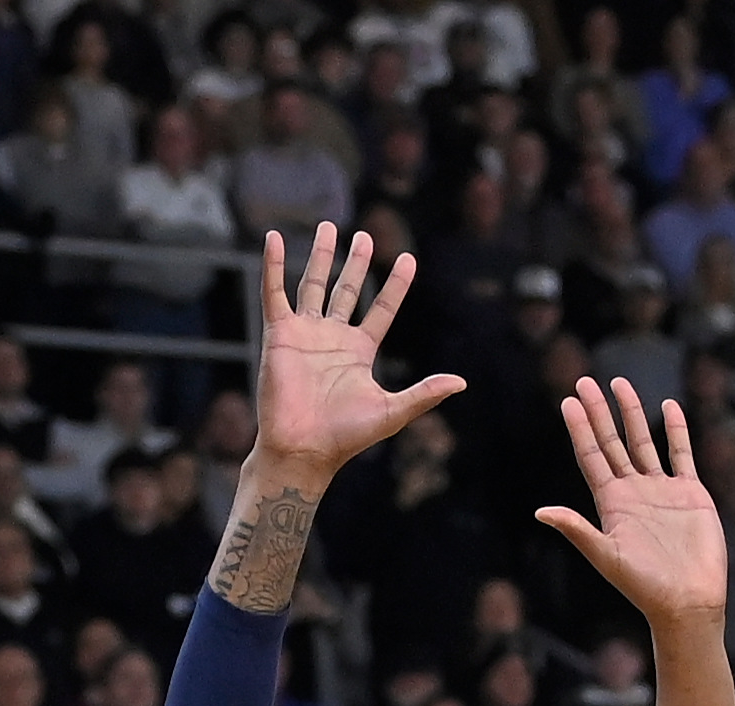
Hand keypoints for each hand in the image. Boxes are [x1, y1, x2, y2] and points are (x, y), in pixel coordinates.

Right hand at [246, 226, 461, 492]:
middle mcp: (333, 337)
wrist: (304, 448)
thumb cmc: (346, 436)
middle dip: (356, 263)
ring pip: (314, 284)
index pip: (382, 309)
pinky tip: (274, 238)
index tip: (409, 259)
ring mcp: (306, 333)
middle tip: (365, 236)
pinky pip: (275, 292)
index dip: (396, 285)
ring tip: (328, 227)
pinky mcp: (280, 333)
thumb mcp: (392, 412)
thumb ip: (424, 394)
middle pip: (348, 290)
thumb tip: (462, 383)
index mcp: (360, 351)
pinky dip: (272, 265)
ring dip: (320, 256)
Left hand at [533, 377, 726, 631]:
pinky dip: (676, 430)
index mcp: (611, 504)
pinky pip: (681, 454)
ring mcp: (662, 491)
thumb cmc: (644, 586)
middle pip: (612, 442)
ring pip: (643, 442)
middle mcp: (633, 492)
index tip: (568, 401)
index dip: (579, 429)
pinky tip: (669, 406)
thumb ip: (577, 529)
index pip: (591, 457)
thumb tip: (541, 511)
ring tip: (620, 383)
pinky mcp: (690, 494)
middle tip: (584, 381)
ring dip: (632, 413)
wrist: (688, 601)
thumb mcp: (606, 556)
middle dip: (599, 412)